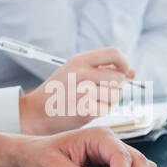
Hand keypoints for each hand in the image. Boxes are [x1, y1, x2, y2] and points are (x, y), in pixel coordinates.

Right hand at [19, 47, 134, 134]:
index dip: (124, 63)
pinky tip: (88, 110)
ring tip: (92, 101)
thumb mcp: (74, 71)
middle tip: (101, 92)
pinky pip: (108, 109)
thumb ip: (101, 70)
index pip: (115, 54)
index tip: (123, 73)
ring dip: (109, 100)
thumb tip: (131, 72)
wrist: (36, 112)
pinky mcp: (85, 108)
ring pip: (116, 95)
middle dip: (115, 87)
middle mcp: (81, 72)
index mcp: (79, 59)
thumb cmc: (58, 92)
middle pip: (119, 78)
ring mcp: (83, 90)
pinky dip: (101, 111)